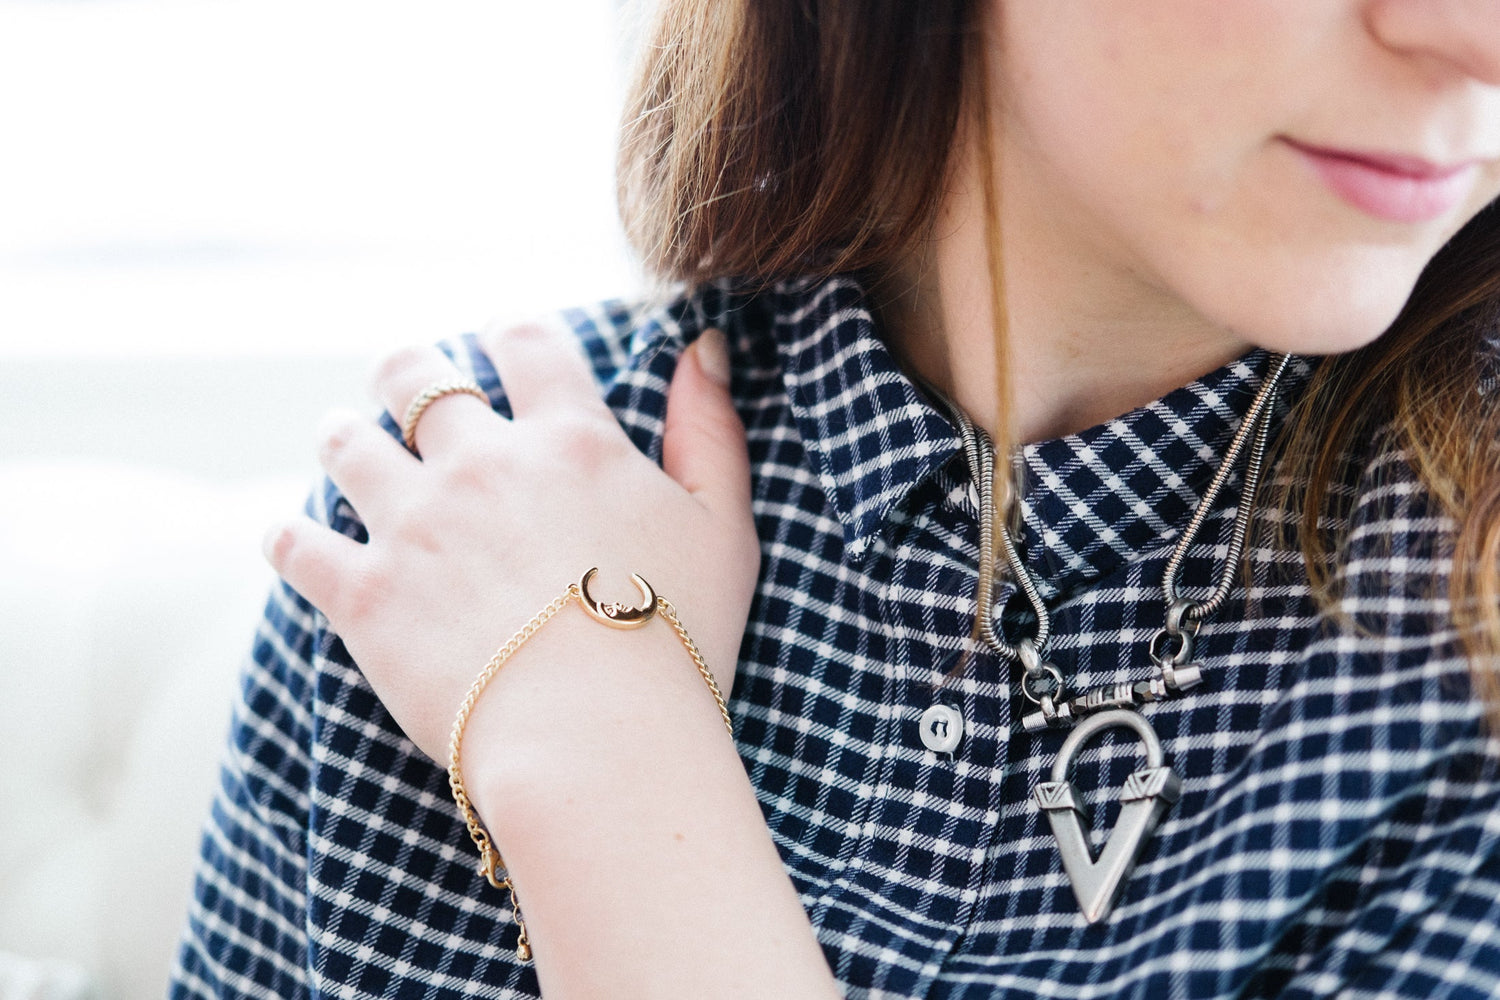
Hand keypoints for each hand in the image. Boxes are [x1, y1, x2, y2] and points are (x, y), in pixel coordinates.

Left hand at [263, 322, 758, 764]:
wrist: (596, 741)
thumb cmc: (676, 640)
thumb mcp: (723, 527)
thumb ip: (710, 430)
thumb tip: (703, 346)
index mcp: (570, 440)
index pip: (525, 343)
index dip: (508, 333)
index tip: (497, 343)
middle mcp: (481, 464)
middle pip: (415, 376)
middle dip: (405, 369)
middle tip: (400, 382)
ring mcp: (414, 526)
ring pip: (347, 444)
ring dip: (343, 436)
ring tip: (343, 441)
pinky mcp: (363, 596)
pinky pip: (297, 545)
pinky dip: (290, 537)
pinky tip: (292, 539)